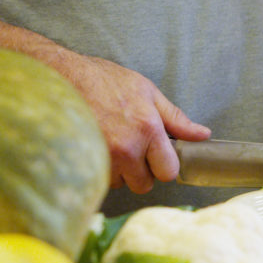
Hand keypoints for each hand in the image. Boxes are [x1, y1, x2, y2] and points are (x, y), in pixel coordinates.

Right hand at [57, 53, 210, 192]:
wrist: (60, 78)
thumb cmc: (103, 81)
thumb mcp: (147, 92)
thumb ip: (176, 119)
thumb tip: (202, 135)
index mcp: (147, 130)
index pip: (168, 172)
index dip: (164, 165)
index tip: (157, 156)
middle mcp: (126, 148)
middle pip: (144, 184)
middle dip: (141, 171)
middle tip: (131, 148)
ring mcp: (103, 158)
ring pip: (121, 183)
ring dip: (119, 170)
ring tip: (110, 143)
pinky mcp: (84, 164)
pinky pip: (101, 181)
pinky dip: (101, 169)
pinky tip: (97, 147)